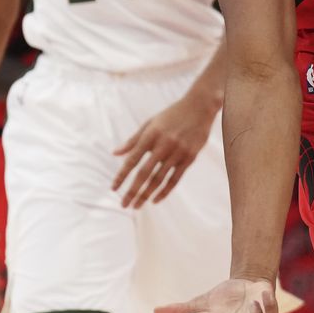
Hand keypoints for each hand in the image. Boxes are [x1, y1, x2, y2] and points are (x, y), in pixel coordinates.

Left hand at [112, 93, 216, 207]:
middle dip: (133, 191)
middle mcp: (163, 144)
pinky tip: (155, 199)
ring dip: (147, 194)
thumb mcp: (150, 123)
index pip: (132, 159)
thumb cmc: (172, 115)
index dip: (122, 175)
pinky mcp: (190, 157)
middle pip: (145, 173)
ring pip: (159, 179)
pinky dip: (164, 191)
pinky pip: (175, 179)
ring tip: (137, 205)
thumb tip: (115, 153)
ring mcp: (178, 152)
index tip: (113, 188)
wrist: (200, 107)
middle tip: (124, 205)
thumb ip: (133, 140)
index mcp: (151, 134)